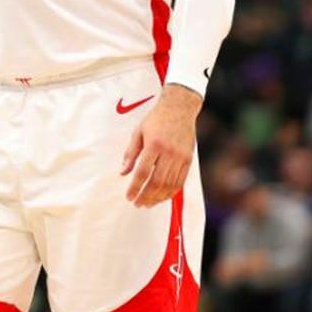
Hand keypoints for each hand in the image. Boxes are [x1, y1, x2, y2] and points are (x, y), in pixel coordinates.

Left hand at [121, 85, 199, 206]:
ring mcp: (180, 157)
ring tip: (148, 203)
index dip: (135, 187)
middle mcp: (169, 152)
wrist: (179, 107)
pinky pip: (180, 181)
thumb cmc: (156, 119)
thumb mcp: (138, 132)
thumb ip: (130, 153)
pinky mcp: (188, 159)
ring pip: (169, 184)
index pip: (143, 172)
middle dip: (146, 196)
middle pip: (157, 182)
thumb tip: (123, 173)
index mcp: (154, 144)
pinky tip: (162, 197)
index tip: (129, 197)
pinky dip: (171, 192)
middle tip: (137, 204)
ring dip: (158, 197)